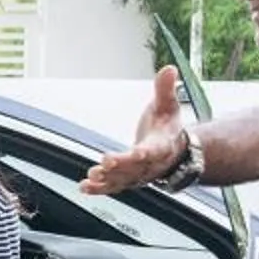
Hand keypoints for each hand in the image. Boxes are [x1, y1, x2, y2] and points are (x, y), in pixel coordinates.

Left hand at [82, 66, 186, 196]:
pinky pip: (113, 187)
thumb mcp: (168, 105)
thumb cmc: (166, 127)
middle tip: (105, 163)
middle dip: (121, 166)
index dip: (146, 153)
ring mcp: (138, 174)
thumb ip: (165, 89)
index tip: (137, 153)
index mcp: (162, 145)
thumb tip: (169, 69)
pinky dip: (99, 189)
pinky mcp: (127, 180)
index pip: (155, 150)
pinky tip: (85, 188)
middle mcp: (151, 164)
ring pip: (123, 180)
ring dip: (108, 180)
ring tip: (92, 176)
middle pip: (136, 167)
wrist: (174, 152)